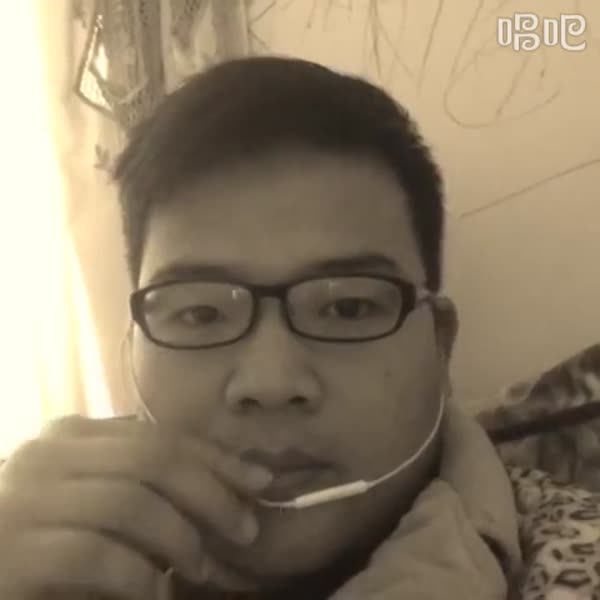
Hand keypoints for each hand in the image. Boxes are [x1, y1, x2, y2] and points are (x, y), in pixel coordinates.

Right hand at [0, 415, 272, 598]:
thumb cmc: (38, 532)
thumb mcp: (93, 496)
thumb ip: (139, 481)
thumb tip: (222, 483)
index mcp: (71, 435)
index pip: (161, 436)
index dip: (217, 458)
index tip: (260, 481)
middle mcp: (49, 455)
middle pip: (154, 459)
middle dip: (212, 493)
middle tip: (246, 529)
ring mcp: (25, 500)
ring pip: (130, 502)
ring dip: (181, 538)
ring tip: (204, 568)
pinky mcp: (11, 554)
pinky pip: (94, 556)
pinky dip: (137, 576)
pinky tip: (156, 594)